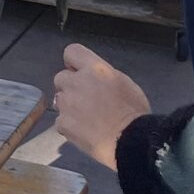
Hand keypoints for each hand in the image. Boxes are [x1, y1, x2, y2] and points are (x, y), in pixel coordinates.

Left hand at [52, 42, 149, 168]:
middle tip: (85, 99)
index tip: (78, 72)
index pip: (72, 52)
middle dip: (69, 86)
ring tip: (86, 118)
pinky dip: (69, 125)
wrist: (130, 141)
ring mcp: (67, 103)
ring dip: (68, 105)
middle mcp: (77, 82)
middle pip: (60, 77)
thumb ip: (102, 76)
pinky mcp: (62, 123)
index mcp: (95, 69)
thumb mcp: (124, 83)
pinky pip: (60, 120)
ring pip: (59, 99)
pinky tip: (84, 131)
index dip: (73, 62)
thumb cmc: (134, 112)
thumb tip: (93, 78)